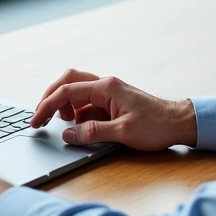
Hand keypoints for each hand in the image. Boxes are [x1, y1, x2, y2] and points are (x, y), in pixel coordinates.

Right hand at [30, 69, 196, 150]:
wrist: (179, 122)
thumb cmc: (156, 125)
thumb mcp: (122, 132)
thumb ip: (92, 132)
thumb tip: (67, 134)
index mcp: (106, 87)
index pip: (67, 91)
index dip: (47, 106)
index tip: (36, 121)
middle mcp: (106, 84)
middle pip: (68, 81)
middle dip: (50, 97)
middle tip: (40, 116)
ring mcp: (109, 92)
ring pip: (77, 89)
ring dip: (64, 104)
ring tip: (61, 123)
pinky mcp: (113, 101)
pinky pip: (88, 101)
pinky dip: (78, 111)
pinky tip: (79, 126)